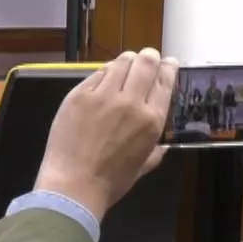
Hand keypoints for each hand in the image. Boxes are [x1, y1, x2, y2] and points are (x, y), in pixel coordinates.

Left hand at [35, 48, 178, 219]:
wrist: (74, 184)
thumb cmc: (111, 182)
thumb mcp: (143, 166)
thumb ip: (155, 151)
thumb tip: (163, 145)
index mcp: (150, 121)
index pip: (164, 82)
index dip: (168, 68)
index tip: (169, 62)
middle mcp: (130, 103)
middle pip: (144, 64)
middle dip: (149, 57)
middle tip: (148, 57)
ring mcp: (102, 96)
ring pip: (120, 63)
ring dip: (127, 60)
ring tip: (127, 62)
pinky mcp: (79, 94)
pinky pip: (96, 74)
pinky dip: (104, 72)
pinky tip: (105, 75)